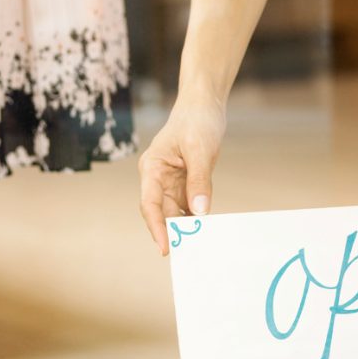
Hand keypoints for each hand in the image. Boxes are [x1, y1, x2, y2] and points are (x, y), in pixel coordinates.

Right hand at [138, 95, 225, 255]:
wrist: (204, 105)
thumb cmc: (197, 121)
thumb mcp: (200, 149)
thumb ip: (199, 181)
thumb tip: (200, 212)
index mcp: (152, 168)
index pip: (150, 203)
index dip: (156, 227)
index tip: (166, 248)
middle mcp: (157, 179)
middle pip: (162, 213)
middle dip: (174, 233)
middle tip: (190, 253)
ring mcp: (171, 183)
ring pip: (176, 213)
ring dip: (186, 228)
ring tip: (200, 246)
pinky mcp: (185, 184)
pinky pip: (188, 206)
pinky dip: (196, 218)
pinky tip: (207, 229)